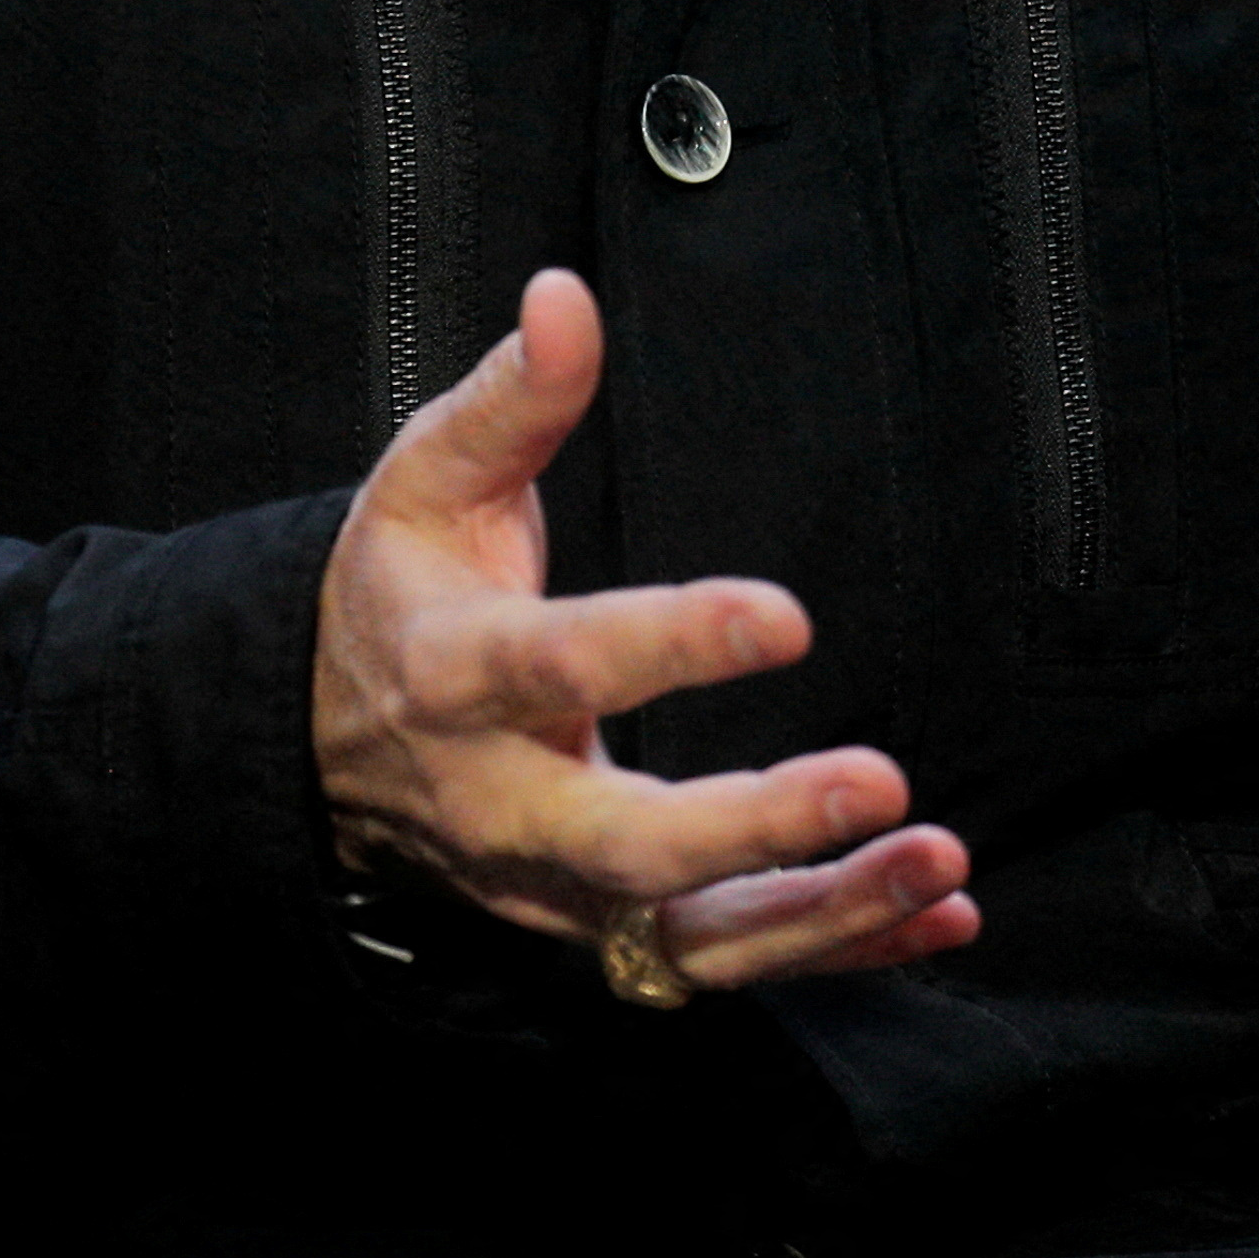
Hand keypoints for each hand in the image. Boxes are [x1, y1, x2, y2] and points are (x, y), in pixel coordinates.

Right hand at [317, 268, 977, 993]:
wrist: (322, 741)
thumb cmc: (400, 592)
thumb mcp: (428, 479)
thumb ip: (515, 397)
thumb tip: (565, 296)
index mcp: (455, 676)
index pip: (563, 665)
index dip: (673, 644)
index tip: (786, 617)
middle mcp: (503, 804)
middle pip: (628, 847)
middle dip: (758, 827)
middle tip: (881, 780)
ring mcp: (553, 888)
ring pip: (689, 933)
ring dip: (823, 910)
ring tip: (936, 858)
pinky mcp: (600, 930)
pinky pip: (721, 961)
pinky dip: (834, 946)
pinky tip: (936, 912)